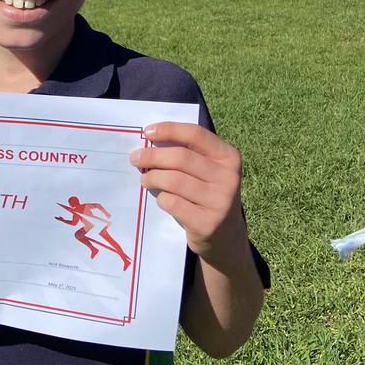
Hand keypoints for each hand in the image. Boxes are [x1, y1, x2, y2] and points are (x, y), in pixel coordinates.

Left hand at [130, 122, 245, 265]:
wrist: (225, 235)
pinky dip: (161, 198)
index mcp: (229, 157)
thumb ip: (188, 154)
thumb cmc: (207, 193)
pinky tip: (161, 199)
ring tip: (145, 179)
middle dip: (152, 156)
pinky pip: (173, 203)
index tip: (146, 132)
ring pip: (174, 180)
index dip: (169, 130)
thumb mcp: (207, 171)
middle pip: (180, 158)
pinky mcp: (208, 223)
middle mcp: (229, 177)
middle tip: (135, 158)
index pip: (196, 134)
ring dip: (152, 177)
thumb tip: (150, 140)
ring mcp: (220, 202)